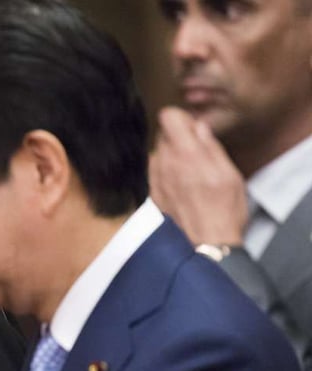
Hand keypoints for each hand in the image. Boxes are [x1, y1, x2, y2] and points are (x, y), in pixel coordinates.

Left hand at [149, 106, 247, 245]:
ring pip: (159, 152)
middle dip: (179, 138)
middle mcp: (164, 163)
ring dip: (172, 156)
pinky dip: (167, 172)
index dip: (182, 118)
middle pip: (164, 134)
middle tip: (198, 153)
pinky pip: (156, 171)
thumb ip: (210, 146)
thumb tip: (199, 126)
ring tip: (192, 173)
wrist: (206, 242)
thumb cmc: (224, 209)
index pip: (168, 117)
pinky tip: (182, 186)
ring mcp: (155, 178)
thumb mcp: (229, 173)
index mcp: (186, 154)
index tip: (194, 128)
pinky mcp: (152, 192)